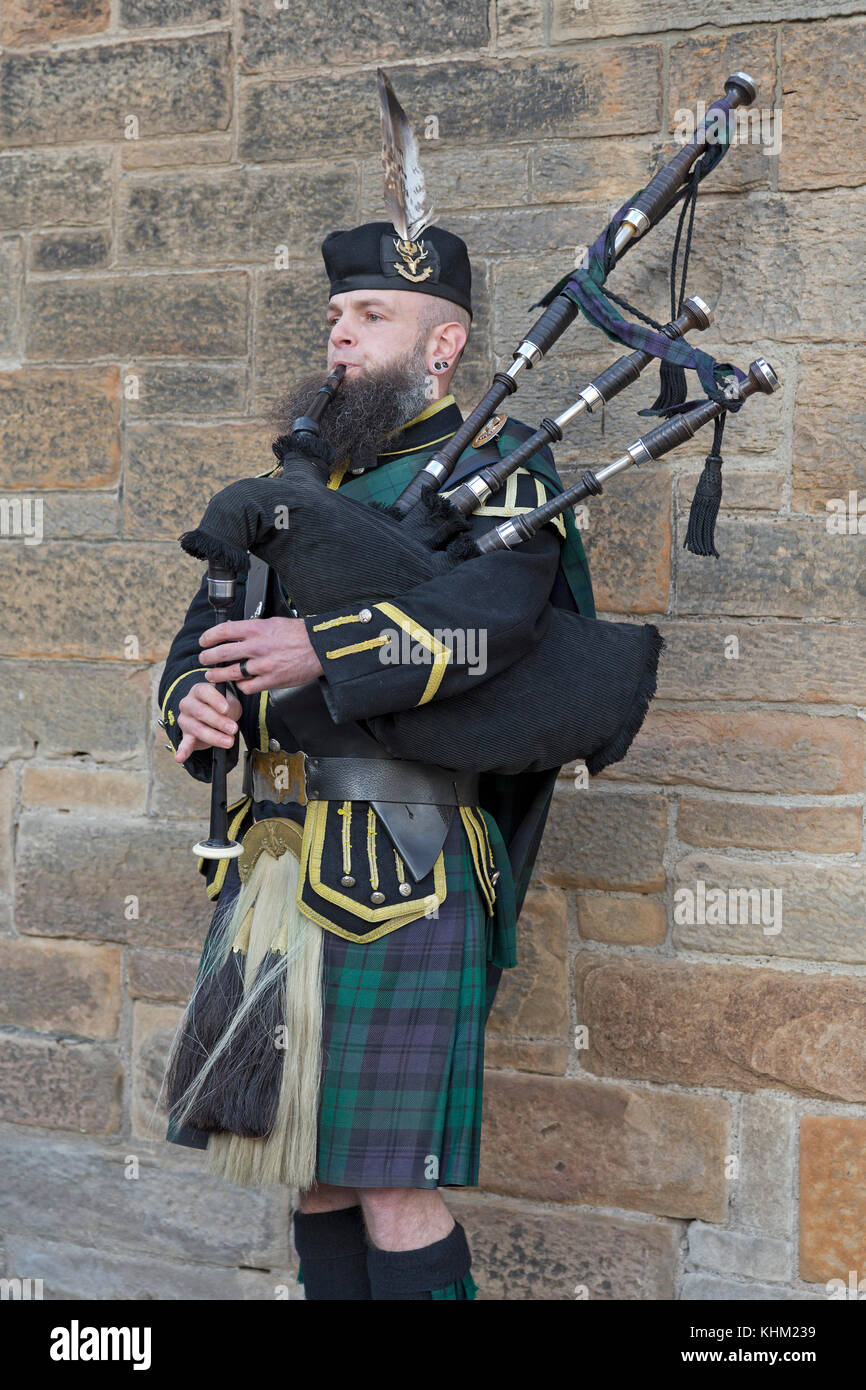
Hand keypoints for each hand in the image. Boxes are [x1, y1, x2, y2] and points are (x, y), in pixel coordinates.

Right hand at [175, 683, 241, 763]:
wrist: (215, 715)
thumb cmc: (222, 705)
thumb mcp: (229, 701)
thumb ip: (228, 706)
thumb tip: (227, 715)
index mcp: (199, 691)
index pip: (204, 692)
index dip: (215, 700)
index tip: (226, 709)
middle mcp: (188, 704)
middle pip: (201, 712)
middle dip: (218, 722)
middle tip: (233, 729)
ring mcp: (185, 720)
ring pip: (197, 728)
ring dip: (214, 737)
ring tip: (229, 742)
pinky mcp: (185, 735)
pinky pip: (184, 743)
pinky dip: (182, 751)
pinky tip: (180, 757)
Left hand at [199, 617, 324, 693]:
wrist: (320, 648)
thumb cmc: (300, 635)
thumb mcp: (274, 622)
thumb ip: (253, 628)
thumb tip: (234, 631)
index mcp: (257, 629)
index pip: (224, 631)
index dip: (209, 637)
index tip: (204, 641)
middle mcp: (257, 647)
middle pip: (222, 653)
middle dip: (207, 657)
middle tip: (203, 659)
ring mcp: (263, 665)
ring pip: (231, 672)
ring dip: (217, 674)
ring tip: (212, 675)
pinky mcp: (271, 681)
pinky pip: (247, 687)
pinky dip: (240, 686)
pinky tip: (239, 683)